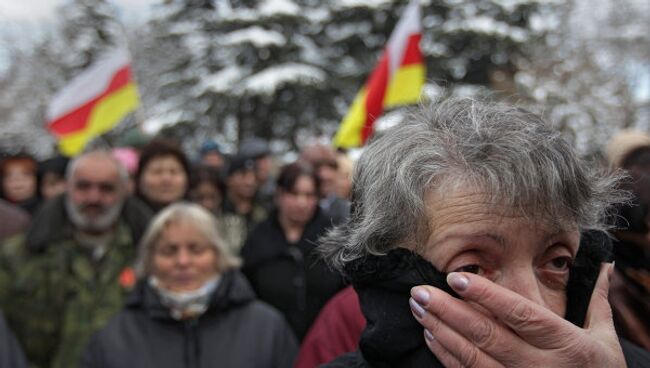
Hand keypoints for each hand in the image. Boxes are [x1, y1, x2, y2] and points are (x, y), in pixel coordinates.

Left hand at [408, 263, 624, 367]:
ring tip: (418, 308)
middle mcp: (540, 367)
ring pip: (472, 357)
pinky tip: (431, 335)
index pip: (520, 315)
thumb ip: (598, 301)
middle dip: (449, 310)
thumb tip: (605, 265)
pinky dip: (446, 355)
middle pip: (487, 334)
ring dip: (441, 330)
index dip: (487, 295)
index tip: (457, 277)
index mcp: (566, 345)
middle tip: (419, 291)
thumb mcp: (605, 340)